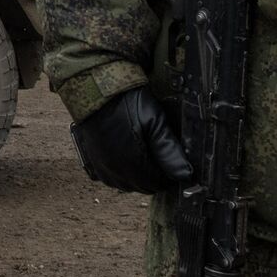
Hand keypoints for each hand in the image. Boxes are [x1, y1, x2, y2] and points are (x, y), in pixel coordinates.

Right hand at [71, 86, 193, 194]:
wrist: (95, 89)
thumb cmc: (126, 102)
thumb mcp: (154, 121)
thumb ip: (169, 151)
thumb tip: (186, 174)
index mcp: (132, 164)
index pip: (157, 184)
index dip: (169, 175)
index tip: (173, 164)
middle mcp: (115, 171)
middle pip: (142, 186)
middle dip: (154, 176)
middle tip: (161, 158)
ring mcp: (101, 167)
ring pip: (125, 185)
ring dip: (137, 177)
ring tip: (144, 157)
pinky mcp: (91, 161)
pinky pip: (108, 178)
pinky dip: (119, 174)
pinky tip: (124, 159)